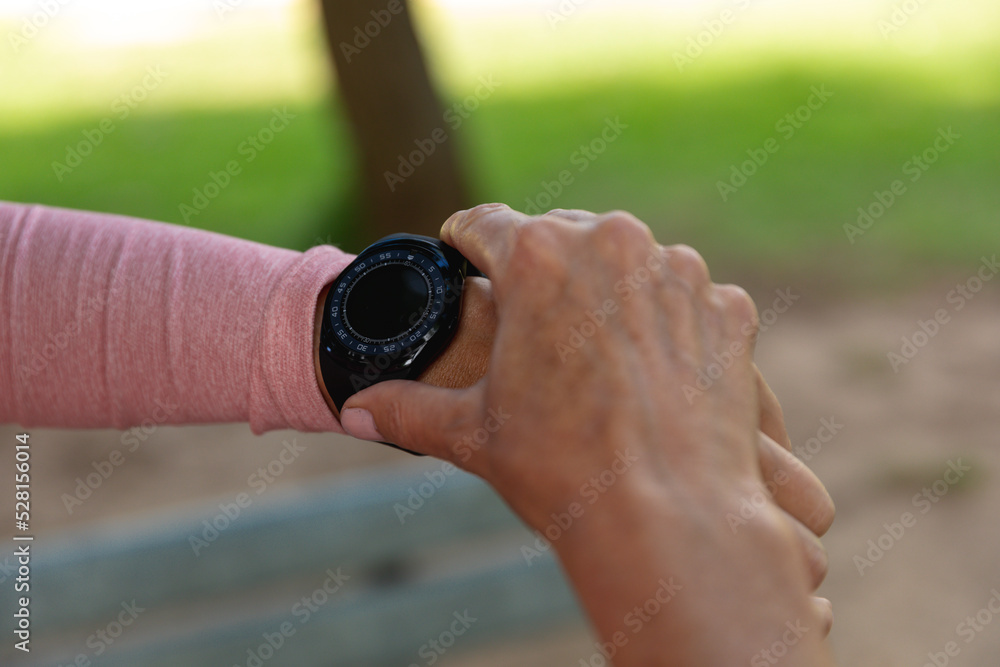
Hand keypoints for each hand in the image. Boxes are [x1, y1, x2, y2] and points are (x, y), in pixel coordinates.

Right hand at [339, 205, 835, 664]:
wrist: (672, 517)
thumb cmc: (562, 470)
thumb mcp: (471, 434)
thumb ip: (406, 408)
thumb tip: (354, 409)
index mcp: (536, 256)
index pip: (483, 224)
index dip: (465, 243)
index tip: (463, 257)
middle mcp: (611, 242)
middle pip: (560, 236)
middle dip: (540, 270)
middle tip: (530, 321)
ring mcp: (678, 270)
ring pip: (628, 261)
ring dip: (607, 290)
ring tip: (594, 350)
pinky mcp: (726, 306)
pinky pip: (685, 296)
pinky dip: (666, 321)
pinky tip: (652, 369)